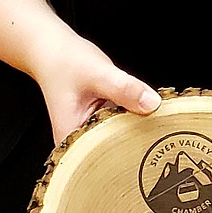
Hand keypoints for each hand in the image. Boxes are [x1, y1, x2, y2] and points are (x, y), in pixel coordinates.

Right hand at [31, 27, 161, 146]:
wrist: (52, 51)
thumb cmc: (64, 63)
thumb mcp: (98, 74)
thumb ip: (124, 89)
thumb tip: (152, 104)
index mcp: (72, 141)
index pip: (106, 162)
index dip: (130, 157)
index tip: (152, 148)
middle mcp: (78, 143)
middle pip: (116, 153)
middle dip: (138, 143)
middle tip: (159, 133)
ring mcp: (89, 134)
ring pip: (120, 140)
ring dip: (137, 131)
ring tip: (155, 125)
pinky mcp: (99, 124)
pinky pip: (121, 127)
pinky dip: (132, 120)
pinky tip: (144, 114)